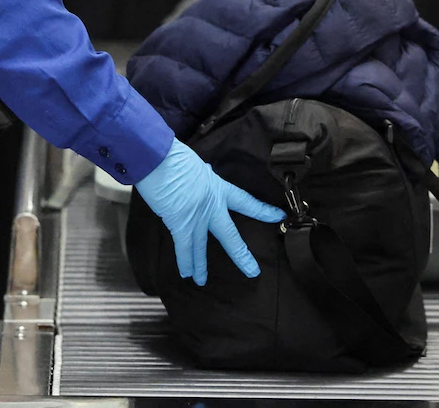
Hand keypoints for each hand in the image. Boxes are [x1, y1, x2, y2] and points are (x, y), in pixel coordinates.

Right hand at [135, 141, 285, 284]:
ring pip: (201, 247)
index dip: (262, 210)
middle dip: (241, 256)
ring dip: (201, 266)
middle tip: (253, 271)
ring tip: (201, 281)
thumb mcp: (198, 165)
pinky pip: (184, 247)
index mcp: (218, 187)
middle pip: (230, 236)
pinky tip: (185, 273)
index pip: (245, 201)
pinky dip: (184, 261)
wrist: (160, 159)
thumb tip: (201, 175)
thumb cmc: (174, 156)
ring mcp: (197, 217)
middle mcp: (212, 206)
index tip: (278, 217)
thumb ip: (203, 176)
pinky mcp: (180, 223)